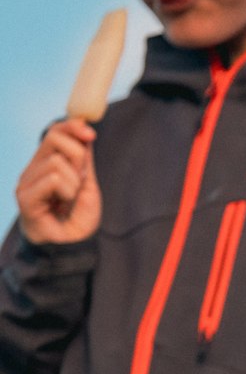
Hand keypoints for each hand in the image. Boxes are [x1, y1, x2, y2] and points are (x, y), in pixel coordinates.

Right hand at [17, 120, 100, 243]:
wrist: (71, 247)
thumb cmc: (77, 219)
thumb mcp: (86, 184)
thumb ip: (83, 160)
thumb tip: (85, 130)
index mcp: (46, 164)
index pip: (55, 131)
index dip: (72, 126)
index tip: (91, 134)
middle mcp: (33, 170)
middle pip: (53, 137)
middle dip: (76, 154)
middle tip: (81, 177)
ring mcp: (26, 183)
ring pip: (55, 161)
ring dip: (74, 180)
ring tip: (70, 198)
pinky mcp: (25, 198)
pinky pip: (52, 178)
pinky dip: (67, 190)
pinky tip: (64, 203)